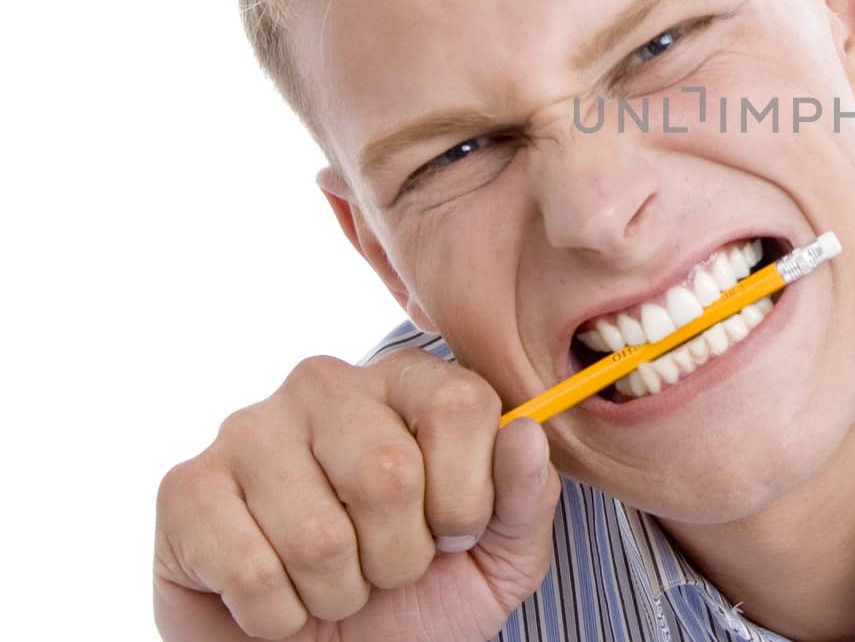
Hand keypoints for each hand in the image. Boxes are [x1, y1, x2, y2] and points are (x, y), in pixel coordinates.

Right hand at [153, 350, 558, 640]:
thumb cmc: (416, 600)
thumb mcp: (498, 558)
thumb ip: (526, 496)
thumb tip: (525, 432)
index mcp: (408, 382)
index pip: (462, 404)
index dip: (467, 496)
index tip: (453, 532)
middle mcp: (326, 385)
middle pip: (388, 473)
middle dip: (400, 556)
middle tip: (385, 570)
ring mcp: (248, 429)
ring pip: (318, 534)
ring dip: (338, 592)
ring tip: (332, 584)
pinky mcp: (186, 488)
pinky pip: (251, 569)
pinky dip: (278, 614)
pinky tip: (277, 598)